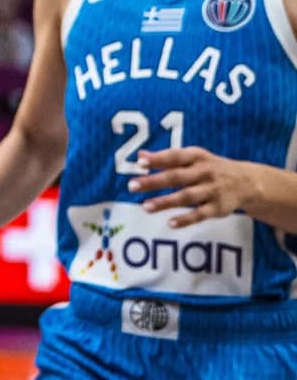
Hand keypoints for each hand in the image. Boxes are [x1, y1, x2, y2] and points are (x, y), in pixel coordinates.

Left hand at [132, 147, 257, 226]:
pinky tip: (170, 223)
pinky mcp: (218, 208)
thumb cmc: (210, 168)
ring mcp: (212, 191)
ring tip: (145, 207)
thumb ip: (167, 158)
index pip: (175, 156)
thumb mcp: (193, 158)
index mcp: (197, 157)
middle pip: (177, 177)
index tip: (140, 163)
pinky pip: (201, 214)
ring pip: (187, 196)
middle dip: (154, 182)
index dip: (158, 159)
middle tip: (131, 186)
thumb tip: (140, 156)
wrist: (248, 182)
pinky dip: (186, 219)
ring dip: (166, 202)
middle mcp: (205, 172)